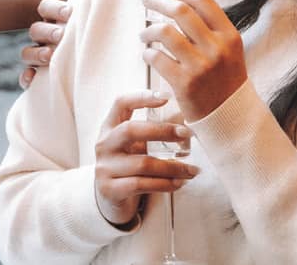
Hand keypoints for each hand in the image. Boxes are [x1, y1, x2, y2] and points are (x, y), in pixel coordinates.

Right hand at [19, 0, 95, 88]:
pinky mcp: (39, 77)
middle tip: (62, 35)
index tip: (70, 12)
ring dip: (36, 53)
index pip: (46, 6)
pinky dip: (26, 77)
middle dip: (47, 31)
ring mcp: (39, 55)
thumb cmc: (90, 29)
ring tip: (50, 57)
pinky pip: (25, 77)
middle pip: (35, 29)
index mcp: (55, 17)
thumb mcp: (90, 8)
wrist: (96, 63)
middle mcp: (44, 35)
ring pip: (27, 52)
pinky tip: (33, 79)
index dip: (55, 8)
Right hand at [94, 90, 199, 226]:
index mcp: (110, 127)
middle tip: (187, 134)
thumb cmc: (130, 164)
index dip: (141, 97)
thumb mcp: (135, 144)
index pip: (121, 103)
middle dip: (162, 131)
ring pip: (142, 163)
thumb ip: (151, 133)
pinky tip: (179, 183)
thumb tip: (188, 124)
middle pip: (130, 130)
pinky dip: (165, 184)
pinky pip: (141, 184)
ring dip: (173, 166)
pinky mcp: (110, 189)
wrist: (112, 198)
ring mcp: (105, 167)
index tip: (166, 98)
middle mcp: (104, 144)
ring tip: (192, 169)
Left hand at [140, 0, 247, 120]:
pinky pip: (157, 58)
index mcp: (229, 35)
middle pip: (181, 11)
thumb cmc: (225, 79)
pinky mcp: (184, 84)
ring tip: (144, 33)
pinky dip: (147, 53)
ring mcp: (200, 66)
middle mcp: (216, 48)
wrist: (230, 116)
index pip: (202, 0)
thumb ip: (211, 22)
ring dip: (149, 29)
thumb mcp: (228, 48)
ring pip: (165, 32)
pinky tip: (147, 54)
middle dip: (158, 1)